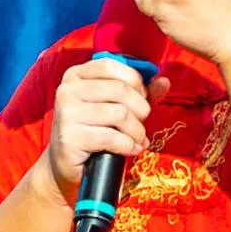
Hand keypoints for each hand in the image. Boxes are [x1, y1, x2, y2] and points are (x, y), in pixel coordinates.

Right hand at [32, 55, 155, 202]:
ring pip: (119, 113)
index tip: (140, 99)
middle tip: (142, 124)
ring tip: (137, 140)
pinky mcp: (69, 138)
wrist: (67, 165)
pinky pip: (112, 137)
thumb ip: (139, 93)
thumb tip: (164, 82)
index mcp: (75, 75)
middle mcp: (67, 90)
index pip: (111, 66)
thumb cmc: (94, 131)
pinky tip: (130, 150)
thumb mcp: (116, 106)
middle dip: (140, 109)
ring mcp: (66, 114)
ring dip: (136, 131)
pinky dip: (128, 145)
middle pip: (119, 90)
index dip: (134, 81)